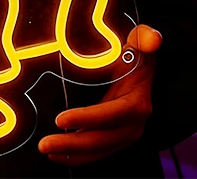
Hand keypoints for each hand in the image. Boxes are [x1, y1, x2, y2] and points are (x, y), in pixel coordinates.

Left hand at [38, 24, 161, 165]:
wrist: (141, 69)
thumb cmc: (136, 53)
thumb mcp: (140, 41)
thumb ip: (144, 38)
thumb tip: (153, 39)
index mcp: (137, 103)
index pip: (111, 114)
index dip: (87, 119)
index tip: (60, 120)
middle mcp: (133, 125)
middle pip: (101, 139)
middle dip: (72, 144)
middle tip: (43, 144)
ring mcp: (124, 135)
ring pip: (96, 150)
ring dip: (70, 154)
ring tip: (45, 150)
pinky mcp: (115, 140)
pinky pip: (96, 153)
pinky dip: (77, 158)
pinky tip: (56, 156)